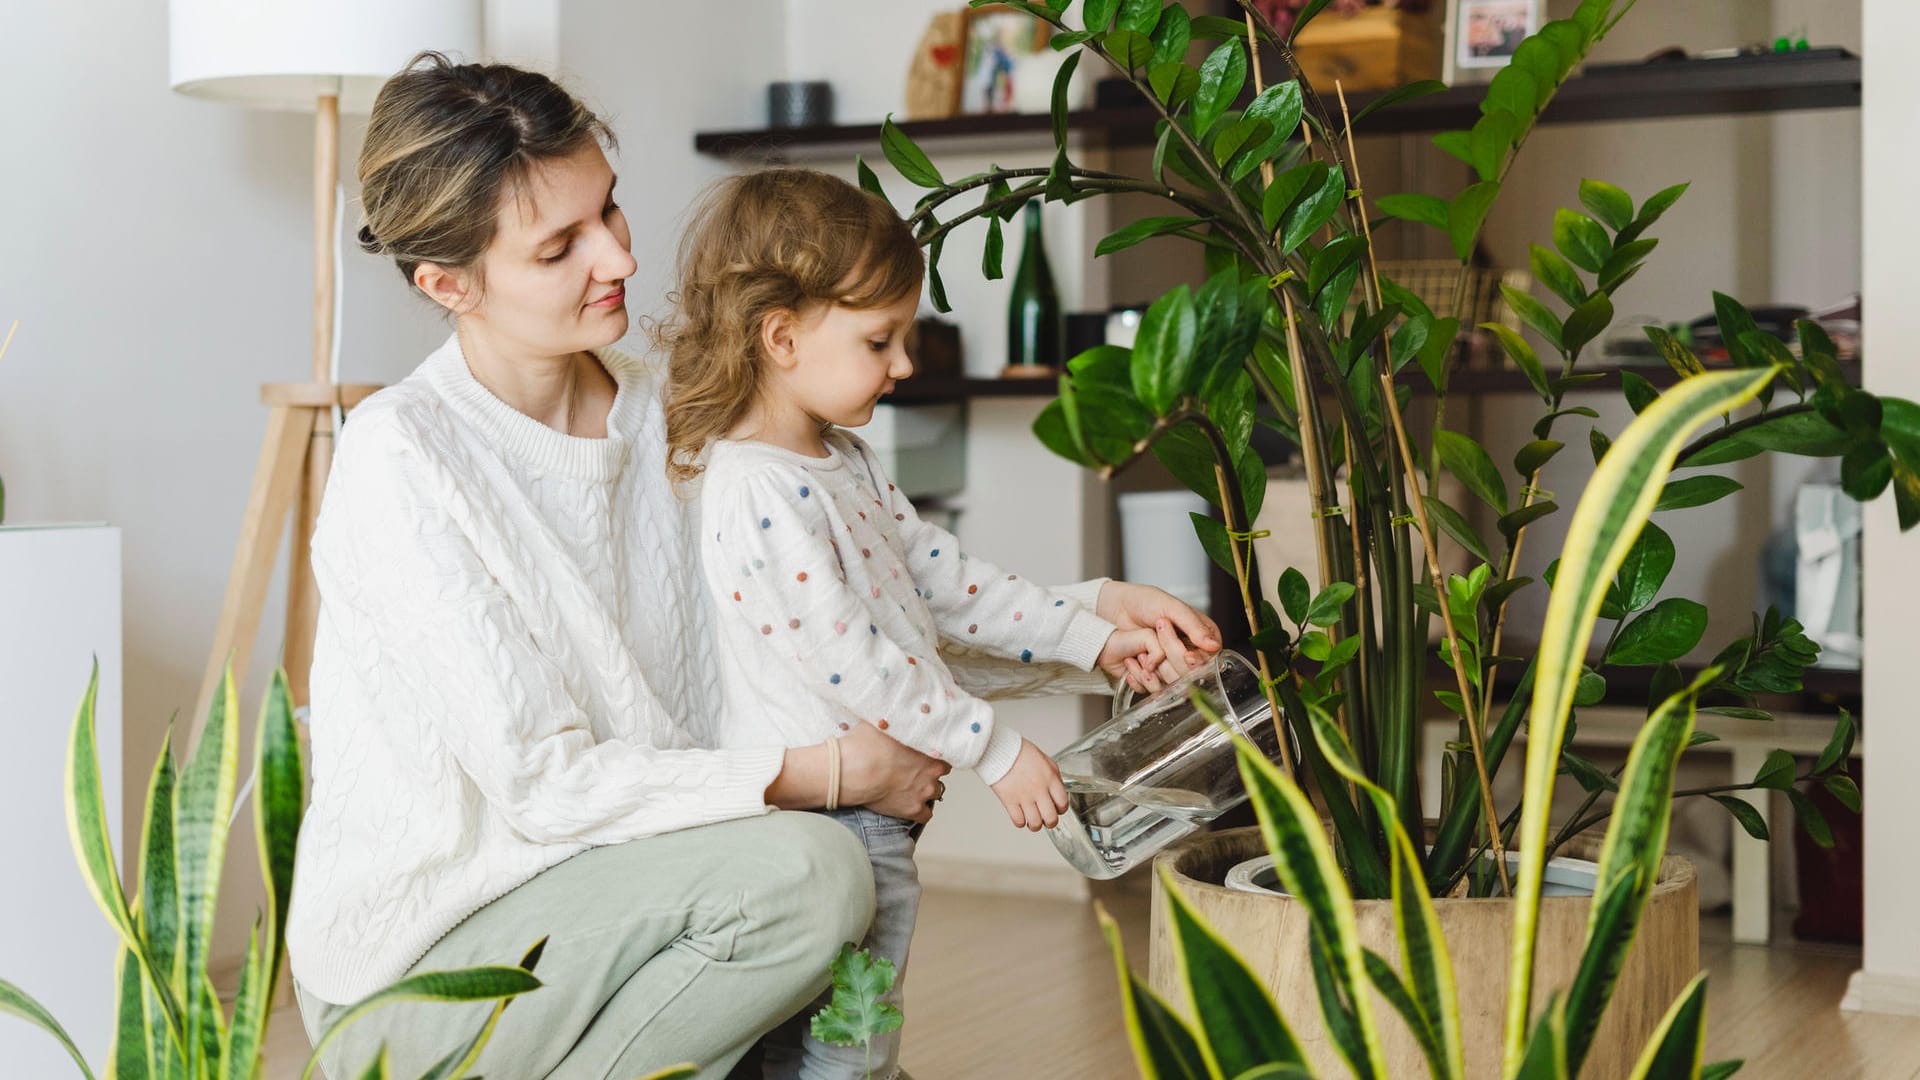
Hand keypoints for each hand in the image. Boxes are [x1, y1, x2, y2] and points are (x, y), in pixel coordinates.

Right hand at [769, 722, 949, 822]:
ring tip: (909, 784)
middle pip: (942, 769)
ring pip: (936, 791)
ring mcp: (925, 792)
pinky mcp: (913, 810)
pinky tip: (909, 802)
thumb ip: (898, 715)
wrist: (852, 772)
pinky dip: (920, 809)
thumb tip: (899, 701)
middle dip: (930, 767)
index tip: (924, 749)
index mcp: (930, 747)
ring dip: (925, 787)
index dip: (934, 748)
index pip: (946, 747)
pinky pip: (926, 814)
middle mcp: (933, 770)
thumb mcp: (882, 719)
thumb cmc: (865, 744)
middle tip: (912, 765)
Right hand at [990, 738, 1067, 831]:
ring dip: (1035, 824)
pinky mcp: (1009, 801)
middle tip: (1045, 818)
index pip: (1063, 804)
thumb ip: (1054, 777)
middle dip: (1050, 822)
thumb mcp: (1045, 760)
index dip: (1061, 809)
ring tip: (1032, 819)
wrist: (999, 749)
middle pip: (1051, 819)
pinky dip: (1020, 822)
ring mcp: (1024, 797)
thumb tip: (1058, 792)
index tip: (1057, 809)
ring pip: (1035, 824)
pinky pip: (1018, 821)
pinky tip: (1020, 814)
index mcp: (1050, 779)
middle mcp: (1039, 790)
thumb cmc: (1020, 752)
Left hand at [1096, 581, 1222, 688]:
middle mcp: (1189, 655)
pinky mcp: (1155, 677)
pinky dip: (1145, 678)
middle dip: (1174, 656)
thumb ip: (1194, 626)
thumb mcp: (1172, 608)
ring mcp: (1171, 667)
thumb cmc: (1145, 602)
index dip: (1200, 661)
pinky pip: (1156, 689)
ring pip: (1175, 683)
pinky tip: (1136, 662)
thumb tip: (1213, 646)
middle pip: (1192, 672)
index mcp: (1200, 637)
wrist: (1116, 609)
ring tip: (1143, 648)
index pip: (1209, 659)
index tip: (1188, 656)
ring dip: (1158, 667)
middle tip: (1158, 633)